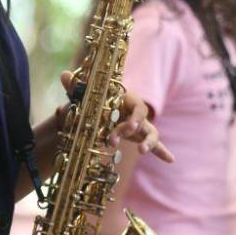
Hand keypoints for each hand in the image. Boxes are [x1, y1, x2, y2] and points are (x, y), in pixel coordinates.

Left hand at [57, 71, 173, 163]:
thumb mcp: (83, 96)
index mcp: (128, 99)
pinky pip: (154, 145)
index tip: (129, 127)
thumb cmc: (94, 101)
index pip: (138, 106)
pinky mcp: (139, 137)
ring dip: (150, 143)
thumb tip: (64, 74)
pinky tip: (171, 160)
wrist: (98, 110)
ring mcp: (139, 126)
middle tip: (114, 140)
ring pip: (151, 133)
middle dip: (132, 131)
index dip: (136, 117)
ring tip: (143, 151)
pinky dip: (162, 152)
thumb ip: (76, 86)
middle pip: (142, 122)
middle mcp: (136, 112)